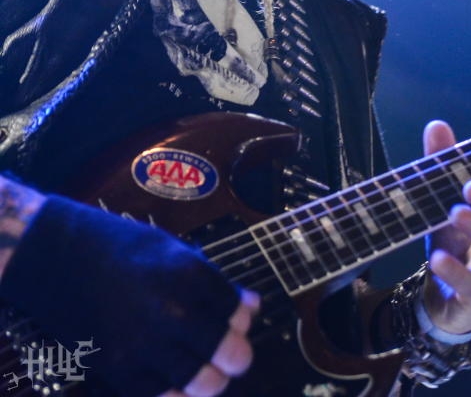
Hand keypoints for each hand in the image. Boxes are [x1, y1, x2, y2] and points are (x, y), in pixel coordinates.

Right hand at [0, 195, 258, 396]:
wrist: (60, 256)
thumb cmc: (119, 246)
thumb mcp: (172, 249)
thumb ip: (213, 282)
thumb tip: (253, 306)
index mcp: (189, 275)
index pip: (239, 314)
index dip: (240, 318)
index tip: (232, 316)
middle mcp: (173, 313)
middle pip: (232, 355)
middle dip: (235, 354)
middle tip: (226, 349)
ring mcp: (147, 346)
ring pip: (206, 385)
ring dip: (211, 377)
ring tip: (202, 364)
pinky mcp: (121, 372)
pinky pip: (166, 396)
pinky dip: (178, 392)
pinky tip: (175, 377)